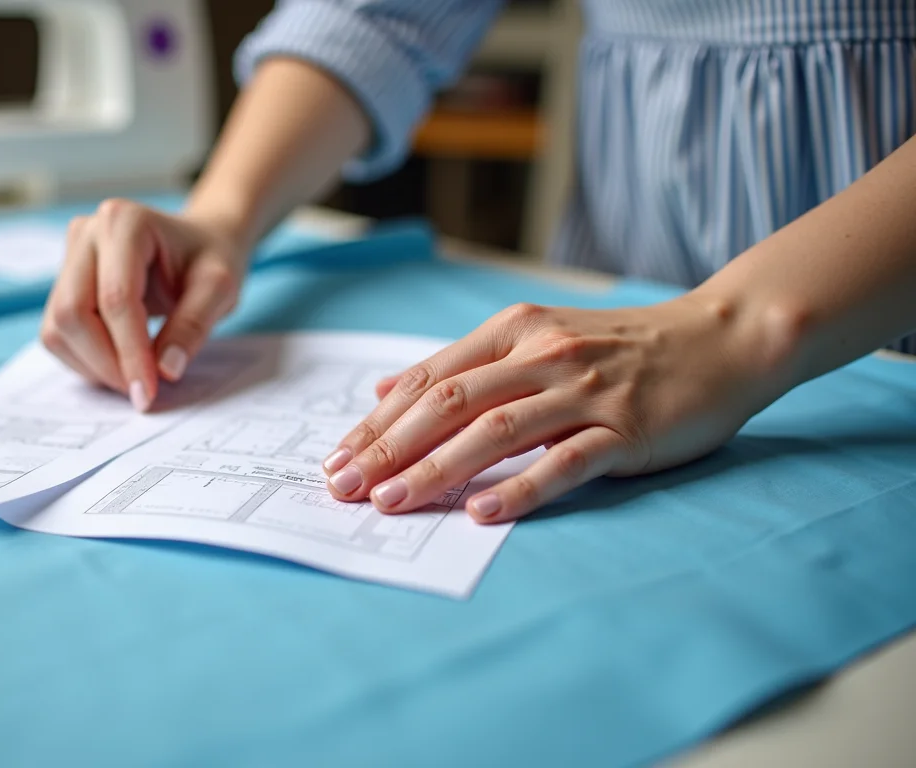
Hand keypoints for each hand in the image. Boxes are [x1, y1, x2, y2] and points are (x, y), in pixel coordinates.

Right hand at [40, 199, 246, 410]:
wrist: (197, 244)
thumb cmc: (209, 259)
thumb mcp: (219, 288)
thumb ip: (194, 325)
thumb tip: (165, 370)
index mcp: (125, 222)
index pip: (116, 298)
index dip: (130, 352)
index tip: (149, 391)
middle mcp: (86, 234)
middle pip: (73, 313)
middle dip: (106, 362)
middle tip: (143, 391)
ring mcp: (68, 258)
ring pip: (58, 328)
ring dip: (93, 365)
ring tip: (136, 376)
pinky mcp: (62, 284)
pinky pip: (57, 333)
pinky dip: (84, 360)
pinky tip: (119, 363)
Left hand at [322, 296, 786, 523]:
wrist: (722, 338)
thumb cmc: (621, 348)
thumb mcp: (536, 337)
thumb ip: (464, 364)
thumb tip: (385, 390)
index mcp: (515, 331)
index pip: (430, 379)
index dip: (378, 422)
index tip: (337, 458)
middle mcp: (543, 356)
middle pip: (449, 404)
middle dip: (388, 449)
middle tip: (344, 487)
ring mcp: (585, 392)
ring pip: (495, 431)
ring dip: (436, 468)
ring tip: (392, 502)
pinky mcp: (625, 430)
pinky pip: (564, 463)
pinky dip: (520, 488)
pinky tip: (480, 512)